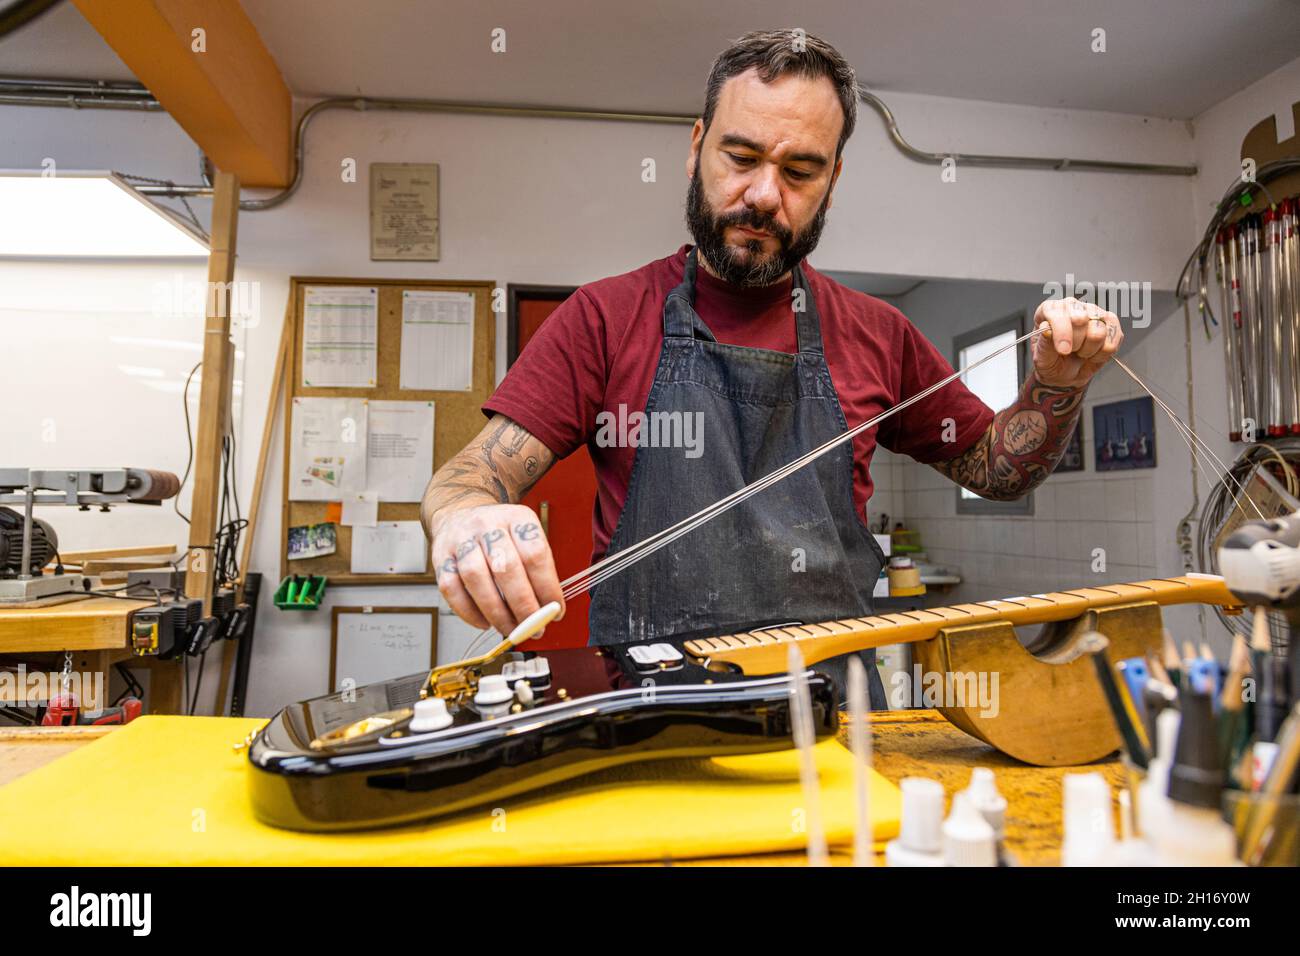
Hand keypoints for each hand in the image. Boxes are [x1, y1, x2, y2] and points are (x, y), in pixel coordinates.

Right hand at [432, 504, 564, 634]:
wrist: (461, 515)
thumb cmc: (500, 536)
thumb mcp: (525, 539)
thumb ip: (538, 570)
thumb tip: (548, 611)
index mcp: (517, 518)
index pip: (535, 554)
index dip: (547, 587)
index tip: (555, 611)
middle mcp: (488, 524)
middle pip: (506, 567)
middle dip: (523, 605)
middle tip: (533, 627)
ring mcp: (461, 539)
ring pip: (476, 577)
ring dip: (496, 611)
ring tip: (510, 628)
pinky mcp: (440, 556)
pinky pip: (451, 588)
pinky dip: (468, 612)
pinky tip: (484, 623)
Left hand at [1031, 296, 1122, 387]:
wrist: (1066, 374)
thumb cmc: (1052, 362)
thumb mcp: (1042, 358)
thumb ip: (1044, 344)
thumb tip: (1047, 330)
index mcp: (1050, 309)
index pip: (1058, 313)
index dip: (1062, 332)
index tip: (1063, 350)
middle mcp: (1072, 306)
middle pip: (1081, 319)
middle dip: (1076, 343)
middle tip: (1070, 351)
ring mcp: (1094, 311)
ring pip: (1099, 331)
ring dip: (1089, 350)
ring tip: (1080, 352)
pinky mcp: (1111, 322)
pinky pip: (1113, 340)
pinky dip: (1103, 354)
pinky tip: (1093, 354)